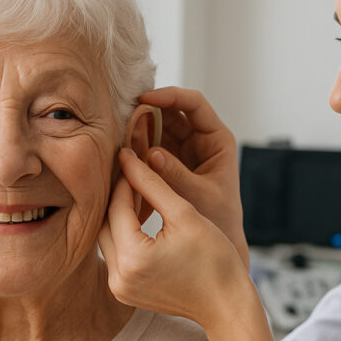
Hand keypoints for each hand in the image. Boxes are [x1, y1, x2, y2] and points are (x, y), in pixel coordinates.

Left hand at [99, 149, 276, 340]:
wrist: (226, 304)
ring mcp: (119, 289)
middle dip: (117, 197)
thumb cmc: (215, 260)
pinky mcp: (124, 293)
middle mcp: (118, 277)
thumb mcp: (184, 214)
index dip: (124, 180)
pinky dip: (123, 235)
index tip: (129, 158)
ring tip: (136, 193)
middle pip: (105, 224)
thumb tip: (126, 158)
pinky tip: (138, 218)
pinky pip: (115, 256)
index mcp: (133, 258)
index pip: (116, 207)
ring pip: (107, 239)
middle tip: (132, 173)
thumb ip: (151, 185)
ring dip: (118, 215)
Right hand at [138, 87, 248, 266]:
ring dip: (137, 135)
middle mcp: (199, 141)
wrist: (218, 244)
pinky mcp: (167, 166)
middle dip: (146, 115)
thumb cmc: (219, 220)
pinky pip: (148, 151)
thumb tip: (151, 153)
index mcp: (217, 139)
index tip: (144, 99)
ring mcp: (182, 152)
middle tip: (123, 124)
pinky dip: (136, 154)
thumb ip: (176, 174)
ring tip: (121, 146)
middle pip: (169, 114)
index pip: (194, 104)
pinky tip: (123, 161)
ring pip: (155, 131)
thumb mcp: (199, 196)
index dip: (169, 96)